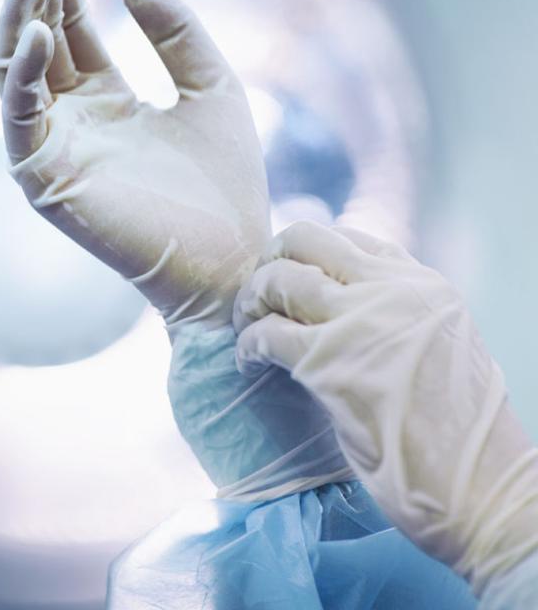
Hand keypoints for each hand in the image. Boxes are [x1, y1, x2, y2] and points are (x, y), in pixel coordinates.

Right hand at [0, 0, 268, 328]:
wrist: (236, 261)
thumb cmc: (227, 185)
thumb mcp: (211, 84)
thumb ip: (174, 29)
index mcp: (105, 100)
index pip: (68, 27)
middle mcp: (71, 121)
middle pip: (36, 39)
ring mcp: (53, 149)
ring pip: (13, 73)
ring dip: (18, 19)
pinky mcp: (44, 180)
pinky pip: (19, 119)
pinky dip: (21, 75)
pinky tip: (39, 32)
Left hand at [235, 221, 537, 595]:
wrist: (483, 490)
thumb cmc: (461, 434)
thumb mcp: (442, 345)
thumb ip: (400, 314)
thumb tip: (345, 304)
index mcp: (424, 285)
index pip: (348, 238)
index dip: (306, 254)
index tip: (288, 278)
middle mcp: (394, 291)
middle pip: (305, 240)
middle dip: (270, 261)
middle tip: (257, 296)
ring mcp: (360, 323)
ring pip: (278, 280)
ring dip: (249, 301)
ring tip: (246, 329)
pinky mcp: (328, 365)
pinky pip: (265, 334)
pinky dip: (246, 346)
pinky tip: (248, 364)